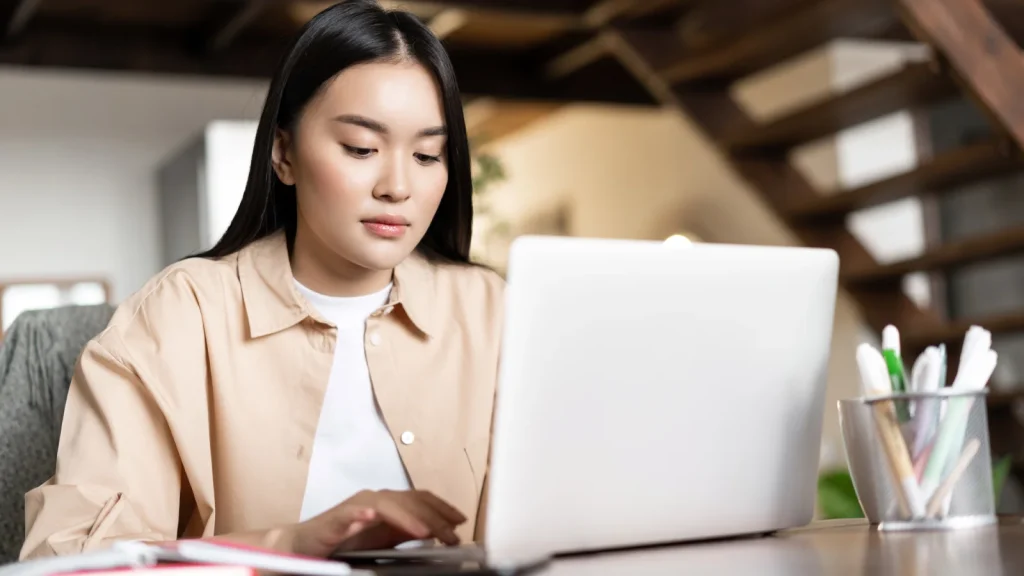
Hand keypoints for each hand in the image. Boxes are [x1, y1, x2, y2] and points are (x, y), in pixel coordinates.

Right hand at [286, 489, 467, 556]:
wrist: (306, 544)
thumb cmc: (344, 541)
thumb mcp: (383, 538)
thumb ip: (405, 532)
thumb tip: (436, 534)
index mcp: (388, 504)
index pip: (420, 499)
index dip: (442, 507)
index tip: (461, 520)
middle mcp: (375, 500)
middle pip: (409, 501)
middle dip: (433, 516)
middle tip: (452, 533)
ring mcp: (356, 507)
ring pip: (387, 504)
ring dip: (408, 517)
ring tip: (425, 532)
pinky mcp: (336, 518)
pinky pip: (351, 513)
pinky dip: (361, 514)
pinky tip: (372, 517)